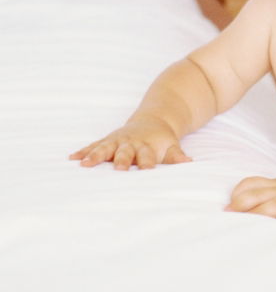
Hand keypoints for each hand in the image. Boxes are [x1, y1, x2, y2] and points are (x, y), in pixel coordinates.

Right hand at [69, 117, 190, 169]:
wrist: (154, 119)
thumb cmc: (161, 140)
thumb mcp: (171, 145)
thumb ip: (176, 155)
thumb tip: (188, 162)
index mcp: (147, 146)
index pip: (146, 156)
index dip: (146, 163)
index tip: (146, 172)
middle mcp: (130, 143)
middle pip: (124, 153)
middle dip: (120, 161)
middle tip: (116, 170)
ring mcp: (117, 141)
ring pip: (104, 148)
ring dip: (94, 156)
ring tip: (84, 164)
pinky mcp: (107, 140)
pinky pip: (93, 146)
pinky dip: (83, 151)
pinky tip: (72, 158)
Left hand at [225, 177, 275, 236]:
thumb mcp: (275, 194)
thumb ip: (256, 197)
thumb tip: (227, 210)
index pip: (253, 183)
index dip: (238, 194)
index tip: (228, 210)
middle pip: (264, 193)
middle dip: (245, 204)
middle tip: (232, 218)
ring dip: (262, 214)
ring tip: (248, 226)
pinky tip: (274, 233)